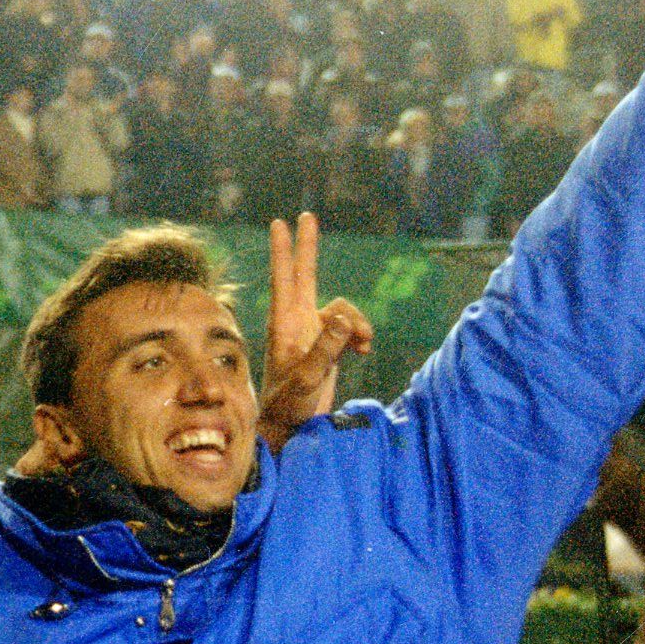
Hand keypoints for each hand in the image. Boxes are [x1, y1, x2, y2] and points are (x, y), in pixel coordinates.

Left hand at [260, 212, 373, 450]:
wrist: (291, 428)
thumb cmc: (289, 407)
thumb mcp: (307, 380)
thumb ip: (325, 349)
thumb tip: (344, 318)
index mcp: (285, 325)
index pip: (285, 279)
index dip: (284, 251)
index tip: (280, 223)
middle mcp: (297, 323)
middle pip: (305, 276)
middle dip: (307, 247)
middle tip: (306, 216)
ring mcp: (313, 333)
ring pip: (342, 310)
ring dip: (358, 323)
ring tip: (365, 346)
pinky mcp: (327, 347)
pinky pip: (350, 329)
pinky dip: (360, 336)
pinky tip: (363, 352)